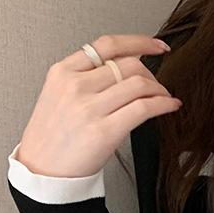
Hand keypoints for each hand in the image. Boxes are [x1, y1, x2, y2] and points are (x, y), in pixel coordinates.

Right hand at [16, 34, 180, 177]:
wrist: (43, 170)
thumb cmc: (53, 137)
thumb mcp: (59, 95)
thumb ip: (85, 78)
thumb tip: (124, 70)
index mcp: (63, 72)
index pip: (107, 44)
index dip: (139, 42)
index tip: (157, 46)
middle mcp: (76, 85)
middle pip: (128, 64)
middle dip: (151, 74)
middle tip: (158, 87)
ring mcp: (89, 108)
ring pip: (139, 84)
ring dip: (160, 90)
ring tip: (165, 98)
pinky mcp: (105, 131)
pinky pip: (143, 108)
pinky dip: (163, 104)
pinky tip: (170, 106)